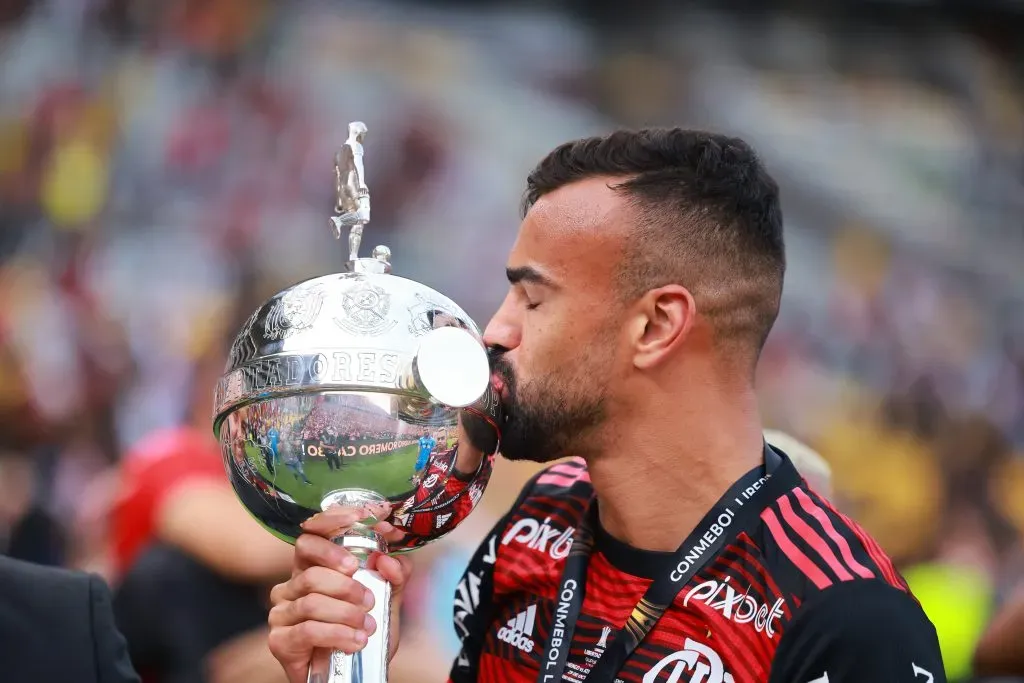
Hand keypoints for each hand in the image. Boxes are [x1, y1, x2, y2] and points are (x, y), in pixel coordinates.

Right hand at [267, 506, 412, 682]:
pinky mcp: (279, 640)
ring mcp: (281, 612)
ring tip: (367, 625)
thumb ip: (396, 574)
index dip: (334, 522)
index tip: (363, 520)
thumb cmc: (364, 630)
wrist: (357, 675)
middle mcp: (291, 584)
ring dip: (346, 613)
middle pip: (309, 565)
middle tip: (368, 598)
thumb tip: (388, 559)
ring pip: (311, 599)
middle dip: (345, 581)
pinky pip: (307, 629)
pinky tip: (356, 641)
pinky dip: (338, 634)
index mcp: (313, 566)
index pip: (312, 532)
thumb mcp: (389, 599)